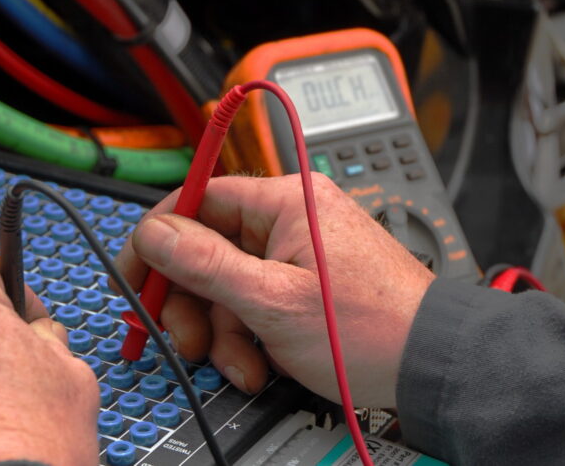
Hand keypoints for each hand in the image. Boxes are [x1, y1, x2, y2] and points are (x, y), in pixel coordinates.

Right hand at [115, 174, 433, 407]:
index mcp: (285, 202)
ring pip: (229, 282)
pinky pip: (256, 299)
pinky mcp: (304, 282)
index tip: (137, 278)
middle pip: (209, 248)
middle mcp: (291, 218)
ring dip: (222, 329)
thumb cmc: (368, 327)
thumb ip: (206, 264)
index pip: (198, 199)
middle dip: (194, 301)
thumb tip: (154, 233)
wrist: (427, 363)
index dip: (159, 240)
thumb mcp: (272, 300)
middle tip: (188, 339)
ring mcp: (298, 252)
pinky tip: (259, 362)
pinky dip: (249, 334)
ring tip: (241, 364)